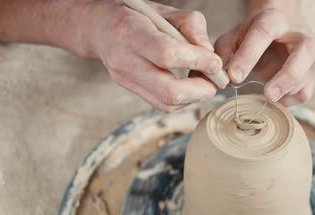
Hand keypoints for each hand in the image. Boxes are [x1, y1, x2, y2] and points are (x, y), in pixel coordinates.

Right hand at [77, 1, 222, 111]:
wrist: (98, 27)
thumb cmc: (135, 15)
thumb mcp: (163, 11)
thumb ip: (190, 26)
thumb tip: (210, 55)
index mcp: (131, 33)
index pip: (168, 55)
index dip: (197, 61)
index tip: (215, 62)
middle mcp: (125, 60)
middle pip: (168, 91)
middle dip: (199, 91)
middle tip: (215, 82)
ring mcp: (125, 78)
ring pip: (166, 103)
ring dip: (193, 98)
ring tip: (203, 82)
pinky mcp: (130, 88)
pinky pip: (160, 104)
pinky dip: (182, 99)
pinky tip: (189, 86)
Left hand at [215, 9, 314, 105]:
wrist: (271, 41)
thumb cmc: (248, 41)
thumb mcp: (231, 42)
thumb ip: (223, 55)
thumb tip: (221, 77)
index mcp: (273, 21)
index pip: (264, 33)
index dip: (248, 55)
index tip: (234, 77)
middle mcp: (298, 36)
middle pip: (305, 51)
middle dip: (287, 75)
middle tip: (268, 95)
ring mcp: (310, 56)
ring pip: (308, 75)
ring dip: (287, 90)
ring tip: (268, 96)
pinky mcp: (311, 75)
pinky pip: (304, 93)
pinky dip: (289, 100)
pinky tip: (276, 99)